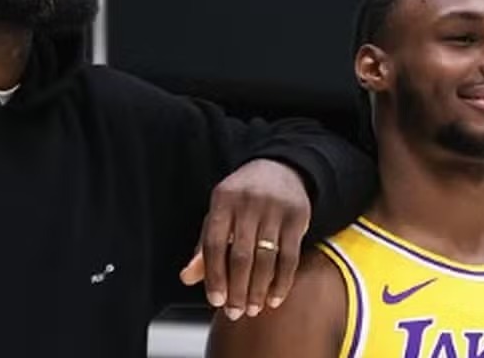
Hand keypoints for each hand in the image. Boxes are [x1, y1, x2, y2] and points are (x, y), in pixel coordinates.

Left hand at [179, 159, 309, 319]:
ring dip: (259, 290)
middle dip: (237, 289)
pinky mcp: (297, 217)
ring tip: (253, 309)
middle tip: (235, 312)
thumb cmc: (242, 199)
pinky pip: (290, 257)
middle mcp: (248, 202)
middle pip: (240, 255)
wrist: (280, 170)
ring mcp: (274, 209)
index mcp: (223, 200)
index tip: (215, 301)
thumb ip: (204, 246)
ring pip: (266, 259)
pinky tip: (275, 298)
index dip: (214, 275)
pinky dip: (282, 282)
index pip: (213, 243)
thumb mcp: (220, 214)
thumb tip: (186, 278)